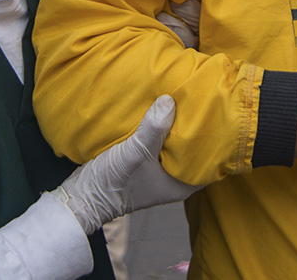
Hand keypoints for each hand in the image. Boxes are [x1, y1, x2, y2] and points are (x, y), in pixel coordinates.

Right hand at [53, 95, 198, 233]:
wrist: (82, 195)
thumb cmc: (113, 182)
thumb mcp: (136, 152)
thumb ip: (154, 128)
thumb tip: (170, 101)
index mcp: (181, 184)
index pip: (208, 160)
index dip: (212, 139)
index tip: (214, 116)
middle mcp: (174, 178)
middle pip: (192, 149)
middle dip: (193, 128)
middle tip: (198, 101)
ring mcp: (159, 171)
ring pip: (174, 144)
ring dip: (174, 126)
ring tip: (182, 100)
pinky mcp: (145, 163)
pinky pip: (158, 142)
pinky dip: (159, 128)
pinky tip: (160, 110)